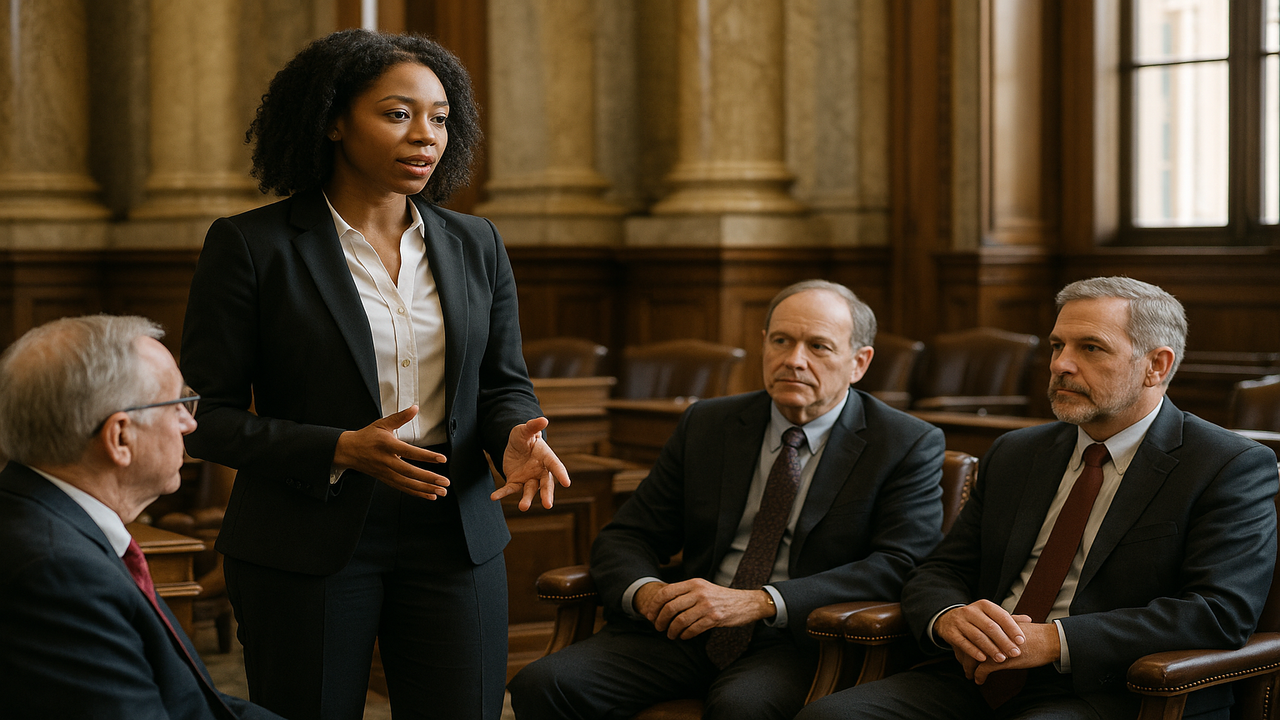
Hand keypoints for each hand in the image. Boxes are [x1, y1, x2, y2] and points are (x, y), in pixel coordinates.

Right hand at [333, 406, 448, 498]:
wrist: (348, 451)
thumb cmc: (366, 437)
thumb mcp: (382, 424)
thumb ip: (401, 417)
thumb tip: (415, 408)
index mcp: (387, 445)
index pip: (409, 452)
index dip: (426, 456)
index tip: (442, 459)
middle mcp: (387, 461)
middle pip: (410, 472)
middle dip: (429, 478)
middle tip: (444, 482)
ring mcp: (386, 472)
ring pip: (407, 484)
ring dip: (425, 489)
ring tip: (441, 491)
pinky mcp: (386, 479)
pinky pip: (403, 488)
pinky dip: (417, 493)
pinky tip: (429, 495)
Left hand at [492, 417, 570, 509]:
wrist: (514, 445)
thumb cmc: (524, 436)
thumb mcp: (526, 429)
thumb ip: (533, 426)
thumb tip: (544, 419)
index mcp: (546, 457)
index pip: (555, 466)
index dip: (561, 474)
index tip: (567, 483)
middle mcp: (540, 471)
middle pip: (545, 484)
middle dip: (547, 494)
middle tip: (548, 505)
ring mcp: (529, 478)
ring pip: (529, 491)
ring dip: (527, 499)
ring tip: (523, 507)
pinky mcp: (516, 482)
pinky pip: (510, 489)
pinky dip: (502, 493)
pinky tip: (494, 497)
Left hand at [634, 579, 773, 639]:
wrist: (746, 602)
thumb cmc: (720, 597)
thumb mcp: (702, 588)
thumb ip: (684, 593)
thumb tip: (660, 604)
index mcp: (694, 583)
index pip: (665, 592)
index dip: (654, 605)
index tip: (649, 614)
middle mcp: (699, 592)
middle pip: (670, 607)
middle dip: (660, 620)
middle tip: (658, 627)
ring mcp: (707, 605)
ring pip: (680, 620)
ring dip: (672, 630)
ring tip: (671, 634)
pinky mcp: (715, 618)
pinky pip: (693, 629)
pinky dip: (685, 635)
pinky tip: (683, 636)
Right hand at [935, 600, 1026, 668]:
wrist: (948, 619)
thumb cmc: (976, 619)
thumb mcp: (990, 615)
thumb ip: (1008, 619)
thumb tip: (1028, 620)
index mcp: (984, 605)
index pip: (1001, 615)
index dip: (1012, 628)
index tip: (1021, 641)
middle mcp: (971, 611)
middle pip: (990, 627)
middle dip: (1004, 641)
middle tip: (1015, 653)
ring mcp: (959, 622)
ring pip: (977, 636)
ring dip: (991, 648)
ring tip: (1001, 659)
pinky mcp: (951, 633)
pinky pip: (963, 643)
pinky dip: (974, 651)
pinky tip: (983, 659)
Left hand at [971, 620, 1059, 683]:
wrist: (1050, 641)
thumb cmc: (1036, 635)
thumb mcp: (1015, 627)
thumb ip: (1003, 628)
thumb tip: (997, 631)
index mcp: (994, 624)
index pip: (972, 632)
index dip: (967, 642)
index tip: (964, 650)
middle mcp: (991, 634)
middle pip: (969, 644)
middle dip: (963, 656)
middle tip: (962, 663)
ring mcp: (995, 647)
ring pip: (973, 657)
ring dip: (968, 667)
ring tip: (968, 674)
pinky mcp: (1001, 660)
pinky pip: (983, 669)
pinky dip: (978, 676)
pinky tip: (978, 680)